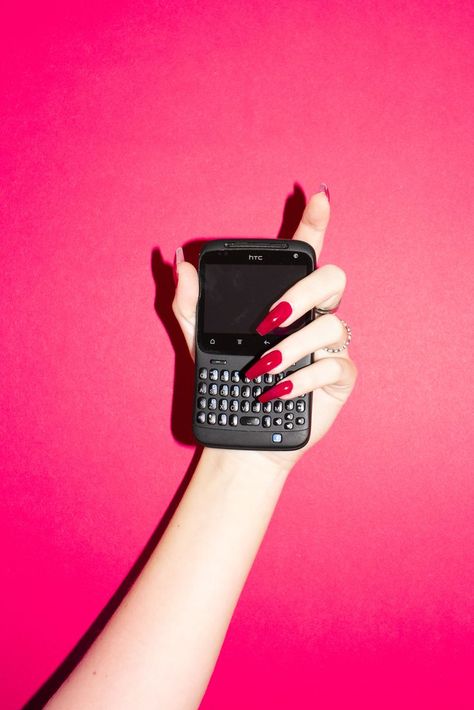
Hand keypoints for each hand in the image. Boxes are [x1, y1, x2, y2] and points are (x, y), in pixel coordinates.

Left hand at [172, 187, 356, 470]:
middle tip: (269, 320)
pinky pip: (334, 364)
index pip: (306, 254)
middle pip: (333, 278)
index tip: (319, 196)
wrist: (243, 432)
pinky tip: (276, 390)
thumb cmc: (228, 381)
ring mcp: (330, 346)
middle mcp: (314, 316)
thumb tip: (180, 260)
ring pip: (333, 324)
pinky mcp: (339, 376)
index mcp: (286, 300)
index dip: (315, 223)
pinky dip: (301, 377)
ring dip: (293, 346)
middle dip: (303, 292)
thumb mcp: (200, 339)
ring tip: (262, 367)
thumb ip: (190, 301)